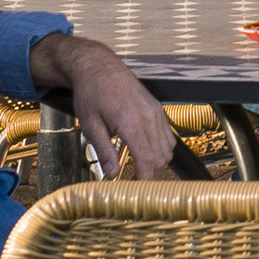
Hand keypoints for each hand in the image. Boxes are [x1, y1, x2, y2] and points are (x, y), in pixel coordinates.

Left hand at [32, 33, 184, 179]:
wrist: (99, 66)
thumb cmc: (91, 93)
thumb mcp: (90, 124)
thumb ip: (104, 151)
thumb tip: (112, 176)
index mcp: (130, 121)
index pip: (147, 159)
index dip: (144, 180)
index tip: (136, 192)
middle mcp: (148, 116)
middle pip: (160, 157)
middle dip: (149, 173)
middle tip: (132, 182)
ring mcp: (156, 111)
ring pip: (168, 148)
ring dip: (156, 161)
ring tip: (137, 167)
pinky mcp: (158, 108)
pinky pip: (168, 135)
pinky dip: (160, 148)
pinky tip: (144, 150)